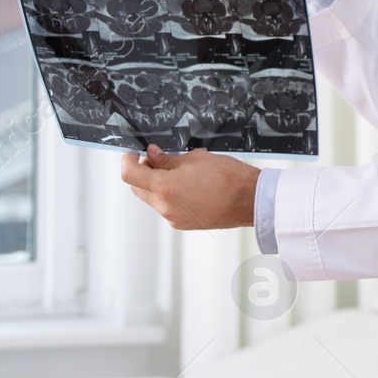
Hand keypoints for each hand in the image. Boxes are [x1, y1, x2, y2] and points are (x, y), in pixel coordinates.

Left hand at [119, 145, 260, 229]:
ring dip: (157, 185)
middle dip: (142, 173)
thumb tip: (152, 155)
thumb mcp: (194, 159)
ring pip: (152, 199)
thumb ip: (167, 159)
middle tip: (156, 159)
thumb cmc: (228, 177)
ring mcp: (173, 218)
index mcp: (165, 188)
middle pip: (138, 188)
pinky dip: (169, 196)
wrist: (250, 200)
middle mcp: (165, 207)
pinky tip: (188, 186)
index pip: (129, 174)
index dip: (127, 160)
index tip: (132, 154)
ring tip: (179, 172)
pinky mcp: (183, 224)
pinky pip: (167, 208)